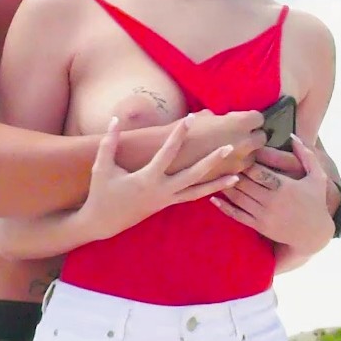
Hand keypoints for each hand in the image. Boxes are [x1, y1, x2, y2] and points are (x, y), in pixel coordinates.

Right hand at [78, 115, 240, 241]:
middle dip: (212, 161)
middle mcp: (162, 191)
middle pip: (193, 175)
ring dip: (217, 184)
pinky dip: (206, 192)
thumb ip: (109, 142)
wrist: (102, 222)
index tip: (190, 118)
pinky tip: (220, 187)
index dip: (178, 134)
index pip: (168, 153)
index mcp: (147, 179)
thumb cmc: (102, 192)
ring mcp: (166, 200)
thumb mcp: (102, 166)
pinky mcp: (167, 205)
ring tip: (238, 177)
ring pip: (197, 192)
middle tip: (229, 147)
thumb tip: (114, 119)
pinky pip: (191, 197)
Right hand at [168, 109, 266, 177]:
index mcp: (239, 124)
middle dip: (252, 136)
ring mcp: (238, 163)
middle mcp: (244, 143)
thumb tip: (226, 120)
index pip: (258, 119)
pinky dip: (235, 168)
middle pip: (261, 138)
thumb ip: (222, 119)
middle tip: (241, 135)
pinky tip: (230, 167)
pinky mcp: (228, 177)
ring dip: (246, 154)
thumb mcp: (203, 116)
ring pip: (253, 158)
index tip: (241, 121)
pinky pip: (239, 173)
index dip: (249, 119)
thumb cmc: (184, 130)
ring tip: (233, 152)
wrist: (163, 154)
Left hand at [210, 135, 333, 255]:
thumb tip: (293, 135)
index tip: (238, 153)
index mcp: (284, 186)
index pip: (258, 171)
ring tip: (215, 175)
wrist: (314, 234)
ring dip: (226, 186)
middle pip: (245, 183)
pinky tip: (214, 198)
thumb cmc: (315, 202)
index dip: (246, 162)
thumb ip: (306, 155)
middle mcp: (272, 201)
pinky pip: (237, 215)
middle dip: (232, 172)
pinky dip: (224, 207)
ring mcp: (264, 215)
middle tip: (221, 162)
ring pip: (238, 198)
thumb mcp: (317, 177)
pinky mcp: (259, 226)